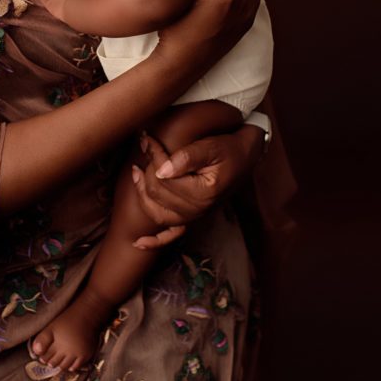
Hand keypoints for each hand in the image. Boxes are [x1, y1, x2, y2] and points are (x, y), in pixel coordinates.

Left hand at [130, 125, 263, 247]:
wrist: (244, 157)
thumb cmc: (229, 150)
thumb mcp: (213, 146)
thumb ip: (188, 156)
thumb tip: (162, 170)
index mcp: (203, 193)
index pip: (165, 176)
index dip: (153, 155)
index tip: (147, 138)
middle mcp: (198, 210)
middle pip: (158, 192)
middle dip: (148, 168)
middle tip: (145, 145)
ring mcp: (194, 217)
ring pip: (156, 211)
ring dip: (142, 193)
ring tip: (136, 171)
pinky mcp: (192, 218)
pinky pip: (171, 235)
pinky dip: (154, 241)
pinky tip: (139, 243)